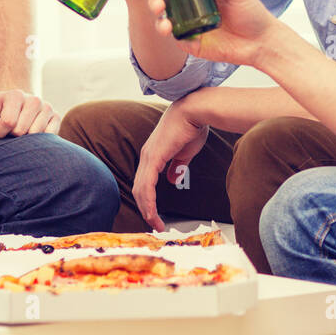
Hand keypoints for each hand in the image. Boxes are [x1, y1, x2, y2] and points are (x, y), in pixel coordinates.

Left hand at [0, 89, 60, 136]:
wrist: (12, 105)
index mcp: (16, 95)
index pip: (8, 122)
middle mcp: (34, 99)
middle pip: (21, 131)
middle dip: (11, 136)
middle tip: (9, 130)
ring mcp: (47, 107)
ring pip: (36, 135)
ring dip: (25, 139)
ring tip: (19, 130)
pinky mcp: (56, 117)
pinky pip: (49, 136)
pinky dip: (39, 140)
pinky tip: (31, 134)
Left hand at [131, 98, 209, 230]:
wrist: (195, 110)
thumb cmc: (193, 126)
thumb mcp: (184, 152)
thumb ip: (177, 166)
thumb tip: (172, 180)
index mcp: (153, 154)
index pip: (145, 181)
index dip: (148, 199)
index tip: (156, 214)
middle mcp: (146, 155)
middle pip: (139, 188)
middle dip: (146, 208)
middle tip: (154, 224)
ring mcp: (148, 156)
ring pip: (141, 189)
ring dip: (147, 209)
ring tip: (155, 224)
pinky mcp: (154, 157)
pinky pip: (147, 185)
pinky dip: (148, 201)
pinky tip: (152, 212)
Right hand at [143, 0, 277, 66]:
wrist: (262, 41)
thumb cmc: (251, 12)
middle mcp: (190, 7)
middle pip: (163, 1)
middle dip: (154, 0)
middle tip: (157, 2)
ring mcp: (190, 25)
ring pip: (165, 21)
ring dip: (159, 21)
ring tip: (165, 23)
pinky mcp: (193, 43)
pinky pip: (179, 40)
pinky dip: (176, 38)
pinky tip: (180, 36)